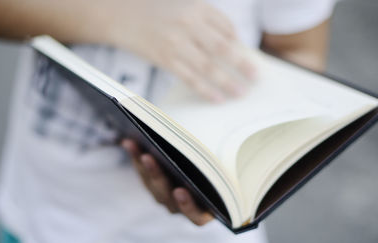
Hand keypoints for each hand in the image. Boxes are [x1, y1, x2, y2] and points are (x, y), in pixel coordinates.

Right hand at [103, 0, 254, 101]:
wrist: (122, 14)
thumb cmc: (156, 11)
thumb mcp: (185, 6)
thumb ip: (207, 20)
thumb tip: (231, 44)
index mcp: (198, 7)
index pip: (227, 28)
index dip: (240, 45)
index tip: (250, 59)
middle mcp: (189, 24)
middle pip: (222, 48)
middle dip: (242, 65)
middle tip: (256, 78)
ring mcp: (177, 42)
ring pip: (208, 66)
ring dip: (227, 82)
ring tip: (241, 93)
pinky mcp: (166, 58)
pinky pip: (190, 77)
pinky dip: (205, 89)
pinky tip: (217, 98)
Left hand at [121, 139, 213, 225]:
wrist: (213, 159)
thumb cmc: (221, 164)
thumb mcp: (221, 165)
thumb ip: (219, 161)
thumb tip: (215, 139)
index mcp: (208, 210)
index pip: (197, 216)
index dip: (188, 206)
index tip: (180, 191)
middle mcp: (185, 208)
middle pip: (168, 198)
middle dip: (157, 176)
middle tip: (148, 157)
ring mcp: (169, 198)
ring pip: (153, 186)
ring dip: (142, 164)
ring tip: (134, 145)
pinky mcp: (155, 185)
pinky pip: (144, 175)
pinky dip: (137, 158)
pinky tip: (130, 142)